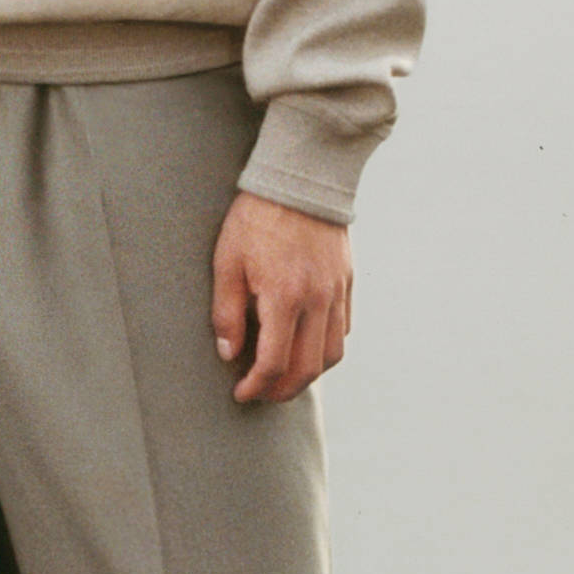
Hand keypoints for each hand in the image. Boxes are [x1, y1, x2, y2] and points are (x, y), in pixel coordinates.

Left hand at [211, 192, 351, 405]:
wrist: (301, 179)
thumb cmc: (256, 217)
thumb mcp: (227, 261)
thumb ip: (227, 312)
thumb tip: (229, 353)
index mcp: (285, 296)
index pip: (275, 362)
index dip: (257, 386)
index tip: (241, 393)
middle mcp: (317, 300)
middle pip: (308, 368)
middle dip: (283, 391)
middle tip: (261, 394)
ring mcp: (337, 292)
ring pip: (333, 354)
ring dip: (309, 375)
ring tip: (284, 377)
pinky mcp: (347, 282)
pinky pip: (343, 329)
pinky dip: (326, 348)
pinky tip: (306, 347)